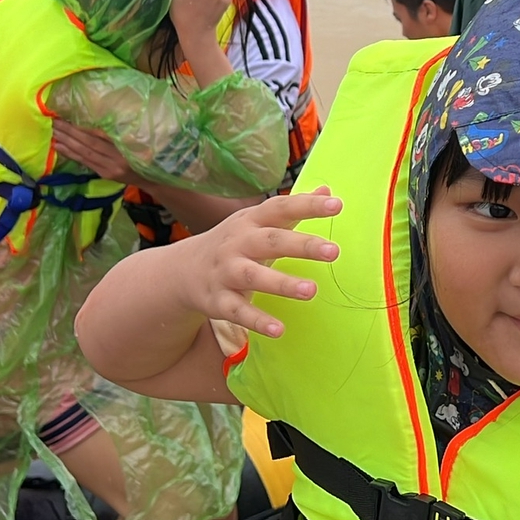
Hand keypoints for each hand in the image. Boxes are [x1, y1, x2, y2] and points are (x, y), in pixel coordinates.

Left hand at [52, 120, 140, 185]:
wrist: (151, 179)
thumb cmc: (146, 156)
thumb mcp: (138, 143)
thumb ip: (120, 135)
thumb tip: (96, 122)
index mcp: (125, 150)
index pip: (99, 138)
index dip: (82, 129)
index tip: (68, 119)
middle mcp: (115, 160)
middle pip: (88, 145)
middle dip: (70, 133)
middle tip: (54, 123)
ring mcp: (108, 169)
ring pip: (84, 154)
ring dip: (67, 143)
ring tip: (53, 133)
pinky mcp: (103, 174)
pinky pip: (84, 162)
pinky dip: (71, 154)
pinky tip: (59, 147)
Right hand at [184, 189, 341, 338]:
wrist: (183, 270)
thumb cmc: (235, 243)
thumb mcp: (258, 221)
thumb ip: (293, 209)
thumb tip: (327, 190)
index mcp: (252, 221)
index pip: (281, 208)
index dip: (307, 205)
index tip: (336, 204)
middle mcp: (238, 243)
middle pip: (271, 241)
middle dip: (302, 245)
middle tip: (333, 251)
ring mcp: (226, 272)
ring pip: (254, 276)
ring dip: (282, 284)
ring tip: (311, 290)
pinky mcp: (218, 301)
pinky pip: (238, 311)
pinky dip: (257, 321)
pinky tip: (278, 329)